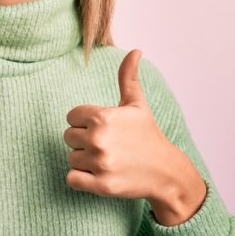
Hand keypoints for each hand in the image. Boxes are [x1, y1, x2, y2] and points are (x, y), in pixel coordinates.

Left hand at [63, 49, 185, 202]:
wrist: (166, 172)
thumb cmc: (148, 135)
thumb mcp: (137, 105)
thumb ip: (128, 77)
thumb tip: (136, 50)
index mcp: (102, 116)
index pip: (71, 117)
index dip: (84, 122)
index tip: (102, 128)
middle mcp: (98, 138)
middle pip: (68, 137)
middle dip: (83, 141)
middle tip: (105, 145)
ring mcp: (100, 163)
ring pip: (71, 158)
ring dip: (84, 161)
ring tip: (106, 159)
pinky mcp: (101, 185)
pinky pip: (71, 179)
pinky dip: (81, 179)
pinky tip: (98, 174)